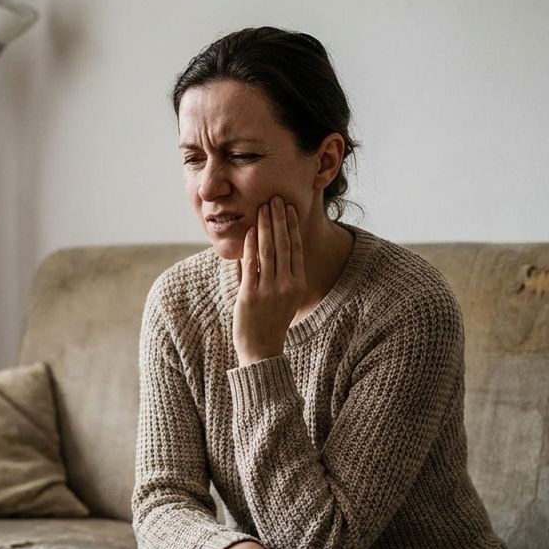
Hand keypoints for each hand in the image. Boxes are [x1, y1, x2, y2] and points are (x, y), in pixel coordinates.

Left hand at [235, 196, 305, 365]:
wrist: (262, 350)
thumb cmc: (270, 322)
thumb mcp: (283, 297)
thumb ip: (278, 274)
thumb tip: (267, 249)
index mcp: (298, 284)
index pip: (295, 248)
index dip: (291, 226)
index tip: (288, 208)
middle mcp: (287, 285)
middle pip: (283, 244)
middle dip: (278, 219)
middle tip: (274, 198)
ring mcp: (269, 290)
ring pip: (268, 251)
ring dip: (265, 226)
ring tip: (262, 207)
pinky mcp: (251, 295)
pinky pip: (251, 265)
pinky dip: (250, 246)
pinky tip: (250, 230)